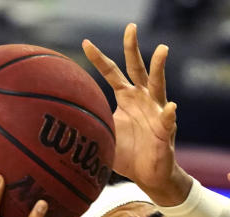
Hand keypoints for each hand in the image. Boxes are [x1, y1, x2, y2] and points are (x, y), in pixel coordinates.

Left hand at [82, 24, 191, 205]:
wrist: (149, 176)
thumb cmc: (128, 154)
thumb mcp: (104, 134)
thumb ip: (90, 123)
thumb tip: (58, 123)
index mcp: (127, 98)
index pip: (112, 73)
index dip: (99, 58)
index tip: (85, 43)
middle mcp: (143, 99)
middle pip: (137, 68)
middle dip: (132, 47)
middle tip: (130, 27)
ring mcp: (156, 112)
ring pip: (158, 85)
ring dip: (159, 68)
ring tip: (161, 50)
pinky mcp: (165, 131)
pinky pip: (168, 120)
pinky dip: (169, 114)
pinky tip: (171, 107)